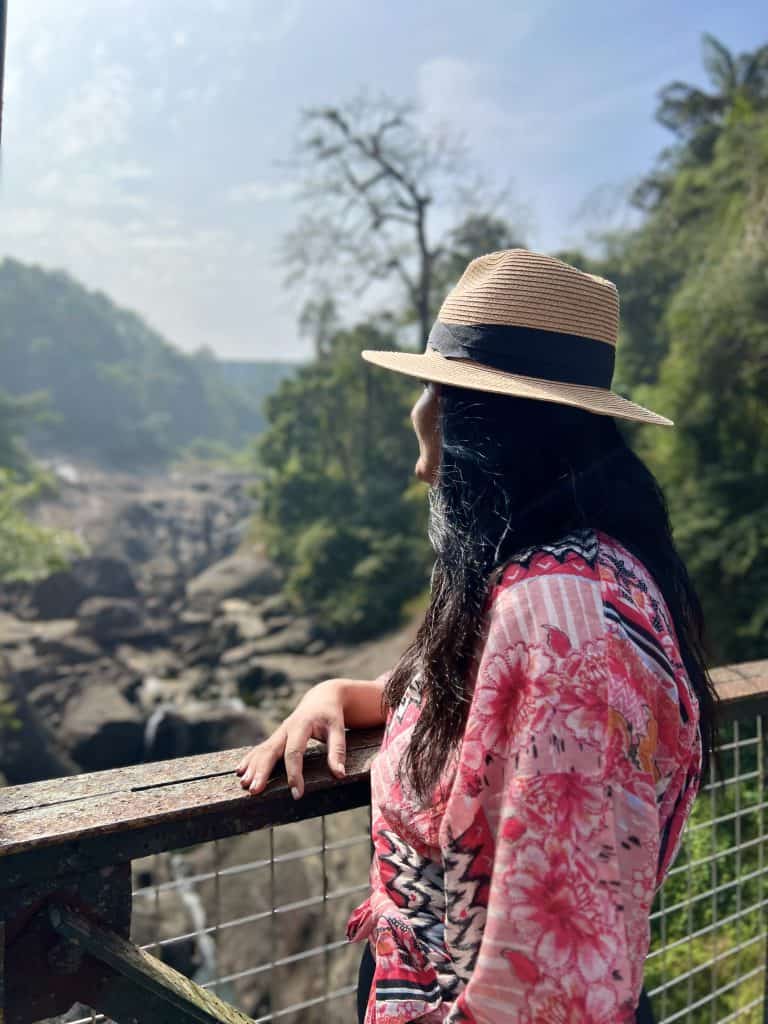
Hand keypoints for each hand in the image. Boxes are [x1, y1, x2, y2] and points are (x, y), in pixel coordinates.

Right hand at [235, 678, 346, 799]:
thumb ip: (338, 751)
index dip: (294, 773)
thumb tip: (340, 775)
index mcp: (301, 725)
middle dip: (262, 771)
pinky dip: (250, 760)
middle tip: (254, 791)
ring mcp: (278, 733)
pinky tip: (241, 771)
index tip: (297, 793)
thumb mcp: (338, 729)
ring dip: (253, 767)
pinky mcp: (276, 737)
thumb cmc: (331, 716)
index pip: (294, 752)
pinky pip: (261, 749)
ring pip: (262, 750)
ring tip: (244, 785)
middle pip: (270, 751)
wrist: (321, 698)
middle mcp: (285, 728)